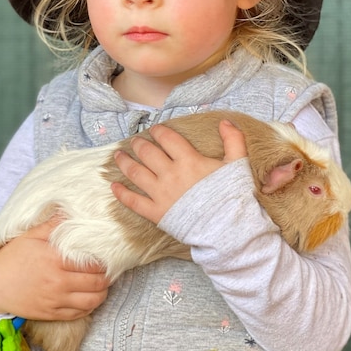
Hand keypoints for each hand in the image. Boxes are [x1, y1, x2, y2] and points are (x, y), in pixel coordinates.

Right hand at [0, 218, 109, 320]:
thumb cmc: (12, 257)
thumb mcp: (30, 236)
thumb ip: (53, 225)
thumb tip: (70, 211)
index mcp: (54, 259)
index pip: (92, 262)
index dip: (104, 260)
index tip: (107, 256)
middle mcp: (58, 282)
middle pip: (97, 282)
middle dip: (107, 276)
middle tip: (108, 269)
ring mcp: (56, 300)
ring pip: (93, 300)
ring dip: (102, 292)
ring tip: (101, 283)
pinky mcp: (52, 314)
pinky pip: (80, 314)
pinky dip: (90, 306)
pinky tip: (89, 297)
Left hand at [111, 119, 247, 223]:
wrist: (227, 229)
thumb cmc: (232, 196)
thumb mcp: (237, 164)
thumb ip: (233, 140)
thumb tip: (225, 121)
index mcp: (188, 160)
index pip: (167, 139)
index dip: (159, 131)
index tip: (155, 129)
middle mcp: (170, 174)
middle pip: (148, 153)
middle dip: (139, 144)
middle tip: (134, 141)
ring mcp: (161, 194)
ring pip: (136, 173)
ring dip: (124, 163)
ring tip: (118, 155)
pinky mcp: (156, 213)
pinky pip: (134, 202)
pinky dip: (121, 194)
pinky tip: (113, 187)